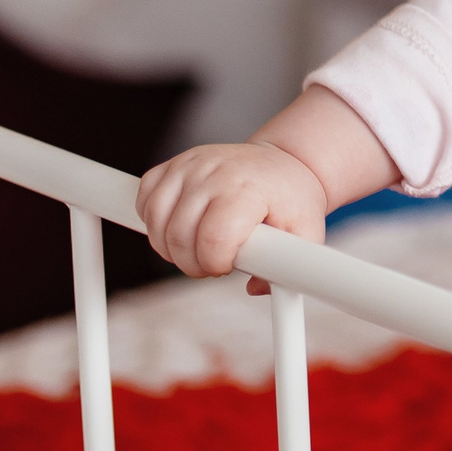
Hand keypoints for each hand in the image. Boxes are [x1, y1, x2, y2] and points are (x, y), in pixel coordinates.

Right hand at [135, 140, 329, 288]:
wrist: (284, 162)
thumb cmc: (292, 197)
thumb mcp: (306, 230)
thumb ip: (291, 265)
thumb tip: (256, 288)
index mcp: (247, 188)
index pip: (213, 239)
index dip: (215, 264)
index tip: (228, 266)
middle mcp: (214, 172)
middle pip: (179, 236)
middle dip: (193, 263)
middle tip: (213, 264)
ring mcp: (190, 165)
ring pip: (157, 222)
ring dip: (171, 248)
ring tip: (198, 250)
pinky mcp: (173, 165)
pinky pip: (145, 200)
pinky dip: (155, 223)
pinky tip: (180, 228)